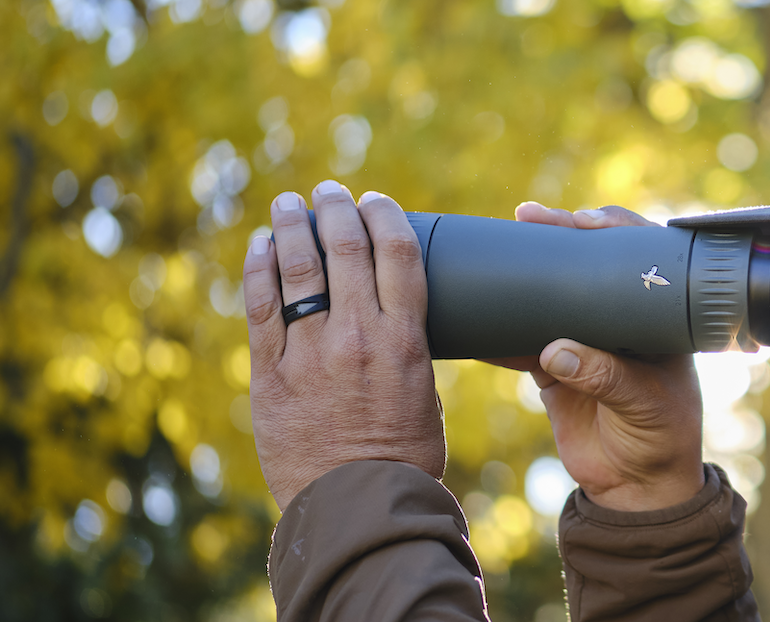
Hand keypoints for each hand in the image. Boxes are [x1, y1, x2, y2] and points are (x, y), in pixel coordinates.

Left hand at [242, 180, 443, 510]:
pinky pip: (260, 306)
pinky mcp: (270, 374)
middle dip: (335, 209)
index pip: (397, 254)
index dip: (385, 216)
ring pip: (297, 268)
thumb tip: (393, 324)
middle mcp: (357, 336)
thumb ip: (406, 353)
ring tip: (287, 204)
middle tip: (328, 191)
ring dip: (291, 227)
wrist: (357, 507)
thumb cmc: (404, 460)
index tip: (375, 200)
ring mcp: (310, 353)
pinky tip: (260, 247)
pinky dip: (258, 268)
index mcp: (405, 340)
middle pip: (345, 249)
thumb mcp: (425, 396)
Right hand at [487, 203, 704, 511]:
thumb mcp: (644, 404)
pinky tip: (474, 312)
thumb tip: (555, 351)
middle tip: (530, 215)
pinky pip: (520, 340)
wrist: (636, 488)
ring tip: (498, 244)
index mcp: (656, 316)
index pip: (639, 257)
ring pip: (551, 293)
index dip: (613, 230)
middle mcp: (620, 319)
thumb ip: (606, 377)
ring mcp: (584, 339)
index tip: (581, 221)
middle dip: (559, 235)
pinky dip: (497, 329)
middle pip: (589, 263)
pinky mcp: (552, 368)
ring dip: (525, 272)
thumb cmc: (662, 439)